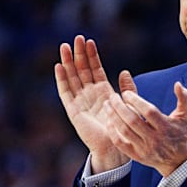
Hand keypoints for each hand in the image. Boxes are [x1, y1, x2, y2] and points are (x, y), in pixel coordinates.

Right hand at [54, 35, 136, 172]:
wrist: (114, 148)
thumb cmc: (122, 128)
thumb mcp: (127, 105)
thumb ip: (127, 89)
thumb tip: (124, 71)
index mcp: (103, 92)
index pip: (95, 69)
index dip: (92, 56)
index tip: (90, 41)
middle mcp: (90, 94)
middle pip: (82, 70)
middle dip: (79, 54)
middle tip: (77, 38)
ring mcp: (80, 101)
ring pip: (72, 77)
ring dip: (68, 62)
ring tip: (65, 46)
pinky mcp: (73, 110)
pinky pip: (65, 92)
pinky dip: (62, 79)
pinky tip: (59, 66)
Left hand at [103, 82, 186, 176]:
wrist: (177, 159)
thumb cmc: (179, 133)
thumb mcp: (186, 115)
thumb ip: (184, 98)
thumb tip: (177, 84)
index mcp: (166, 126)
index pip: (148, 112)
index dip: (136, 101)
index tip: (126, 93)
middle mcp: (155, 138)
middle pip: (133, 121)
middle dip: (120, 107)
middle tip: (113, 96)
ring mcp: (145, 148)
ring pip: (125, 131)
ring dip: (113, 117)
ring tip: (107, 105)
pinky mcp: (137, 155)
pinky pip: (120, 143)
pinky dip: (112, 131)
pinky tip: (108, 121)